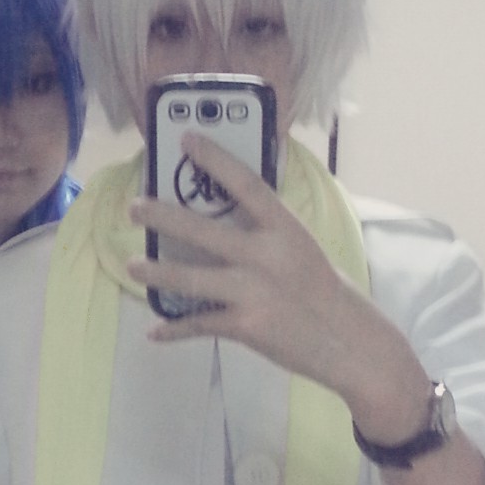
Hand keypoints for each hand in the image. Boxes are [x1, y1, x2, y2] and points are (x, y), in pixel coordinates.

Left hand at [129, 132, 484, 484]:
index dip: (215, 159)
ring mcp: (254, 292)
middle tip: (134, 206)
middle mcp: (267, 256)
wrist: (353, 345)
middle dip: (163, 217)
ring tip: (131, 266)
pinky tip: (155, 330)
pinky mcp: (246, 327)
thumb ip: (268, 237)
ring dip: (156, 274)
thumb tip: (223, 224)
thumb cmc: (326, 294)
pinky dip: (175, 329)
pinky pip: (199, 325)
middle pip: (203, 231)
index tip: (187, 139)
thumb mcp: (304, 252)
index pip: (246, 185)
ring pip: (190, 280)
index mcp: (286, 230)